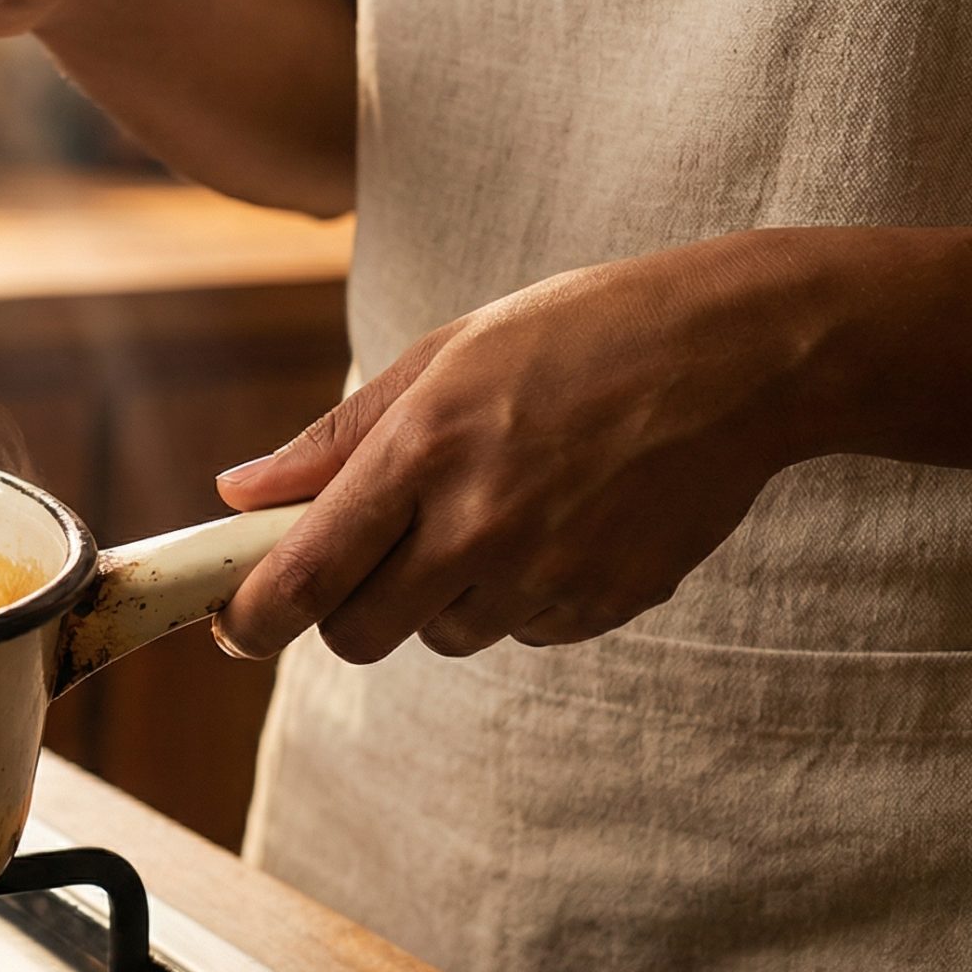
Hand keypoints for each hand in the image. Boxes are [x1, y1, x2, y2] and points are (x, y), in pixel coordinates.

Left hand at [212, 233, 824, 662]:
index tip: (233, 628)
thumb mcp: (441, 358)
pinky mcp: (605, 605)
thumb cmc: (578, 336)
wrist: (738, 355)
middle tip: (369, 558)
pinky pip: (524, 632)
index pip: (306, 574)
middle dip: (346, 609)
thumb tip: (238, 495)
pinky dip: (520, 597)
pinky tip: (559, 522)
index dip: (253, 618)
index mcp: (423, 452)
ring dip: (442, 596)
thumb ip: (334, 439)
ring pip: (444, 635)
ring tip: (496, 506)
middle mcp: (478, 527)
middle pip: (361, 633)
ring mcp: (546, 575)